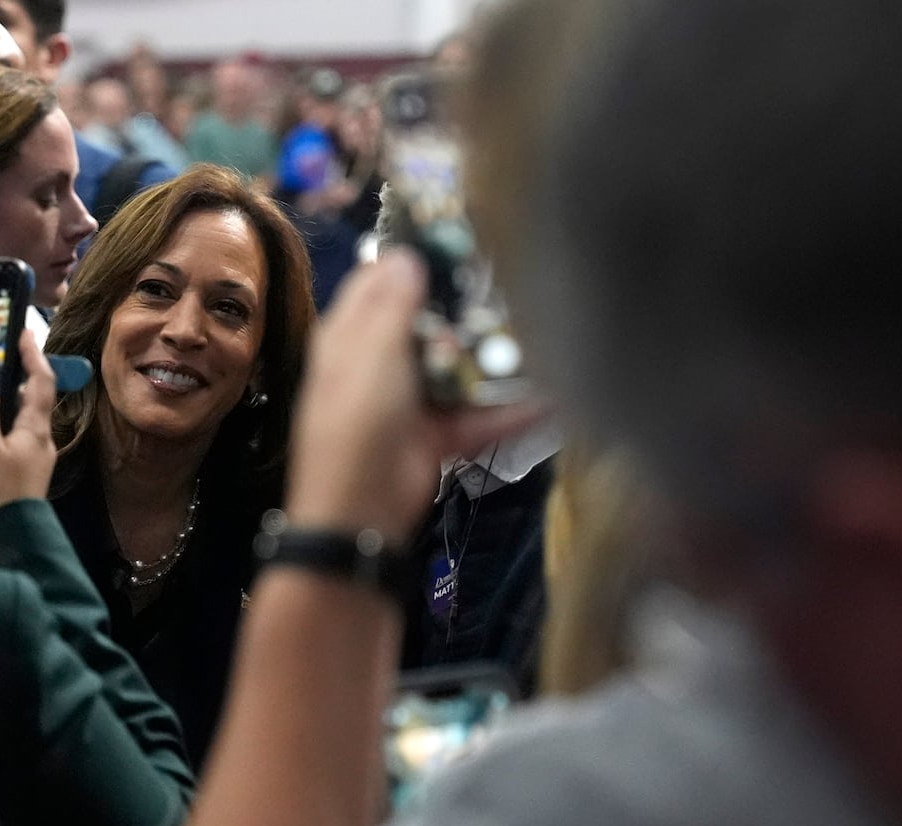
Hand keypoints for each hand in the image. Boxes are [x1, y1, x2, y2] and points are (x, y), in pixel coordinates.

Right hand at [0, 327, 56, 519]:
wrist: (8, 542)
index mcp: (35, 429)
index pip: (41, 381)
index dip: (33, 354)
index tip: (23, 332)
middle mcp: (35, 445)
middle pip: (24, 408)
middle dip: (5, 389)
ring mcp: (24, 467)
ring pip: (2, 436)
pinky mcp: (9, 487)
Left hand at [284, 251, 543, 540]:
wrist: (359, 513)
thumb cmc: (356, 424)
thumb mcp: (371, 357)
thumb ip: (391, 307)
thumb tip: (405, 255)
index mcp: (348, 339)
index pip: (376, 283)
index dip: (410, 259)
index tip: (456, 236)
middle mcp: (379, 362)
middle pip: (425, 322)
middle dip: (463, 305)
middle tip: (511, 277)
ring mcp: (410, 400)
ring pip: (458, 366)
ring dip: (493, 354)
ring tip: (541, 325)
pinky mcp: (437, 434)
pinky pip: (478, 413)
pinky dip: (510, 408)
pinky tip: (553, 392)